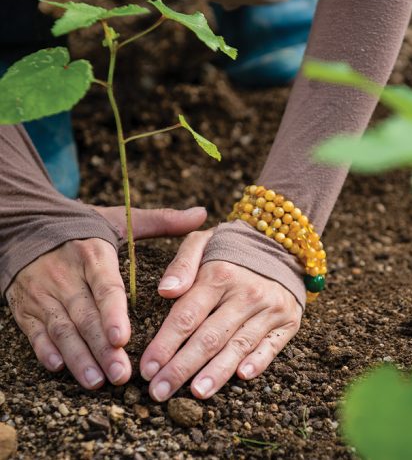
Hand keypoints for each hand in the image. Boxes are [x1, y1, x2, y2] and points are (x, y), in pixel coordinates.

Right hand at [6, 206, 206, 388]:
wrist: (28, 224)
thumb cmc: (87, 226)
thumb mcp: (122, 219)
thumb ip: (162, 221)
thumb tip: (202, 213)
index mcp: (93, 254)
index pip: (105, 287)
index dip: (113, 314)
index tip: (124, 339)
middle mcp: (66, 274)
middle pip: (86, 316)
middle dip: (102, 348)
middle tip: (121, 375)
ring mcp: (43, 292)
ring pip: (61, 328)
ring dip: (79, 356)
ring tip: (97, 380)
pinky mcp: (26, 305)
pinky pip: (34, 330)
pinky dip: (45, 350)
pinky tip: (58, 368)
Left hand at [140, 231, 302, 400]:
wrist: (281, 245)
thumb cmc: (231, 249)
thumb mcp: (203, 242)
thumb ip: (181, 263)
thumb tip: (165, 291)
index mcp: (219, 274)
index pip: (186, 315)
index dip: (165, 344)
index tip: (146, 368)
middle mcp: (245, 293)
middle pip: (209, 337)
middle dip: (182, 367)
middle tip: (160, 391)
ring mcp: (269, 309)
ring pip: (239, 345)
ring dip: (217, 372)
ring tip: (196, 393)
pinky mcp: (288, 321)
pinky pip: (273, 345)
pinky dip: (259, 362)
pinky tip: (242, 377)